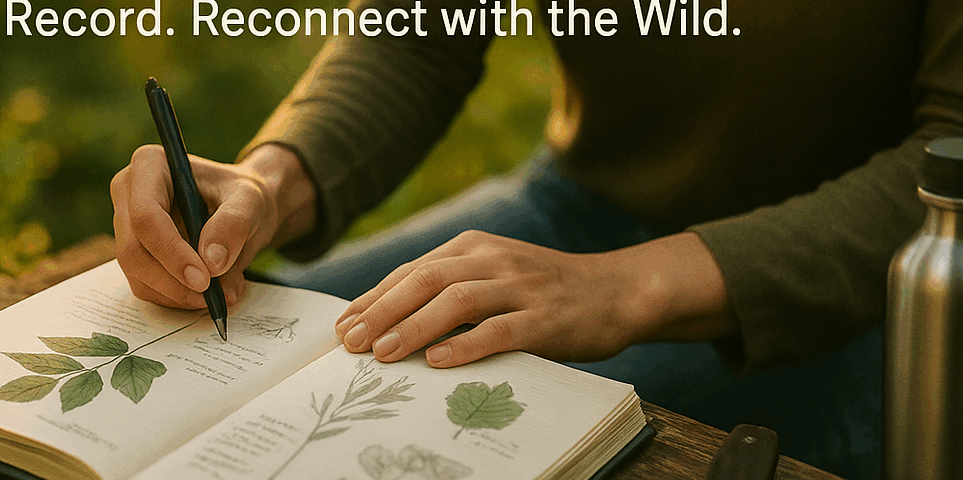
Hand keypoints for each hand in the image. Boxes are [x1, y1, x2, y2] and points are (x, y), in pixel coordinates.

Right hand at [110, 143, 315, 308]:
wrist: (242, 209)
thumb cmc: (243, 196)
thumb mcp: (251, 202)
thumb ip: (234, 224)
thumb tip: (211, 262)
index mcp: (150, 165)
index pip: (146, 216)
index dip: (171, 252)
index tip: (204, 280)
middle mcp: (128, 192)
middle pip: (133, 249)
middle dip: (171, 281)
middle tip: (211, 297)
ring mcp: (126, 225)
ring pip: (136, 273)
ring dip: (176, 294)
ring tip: (219, 293)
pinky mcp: (134, 252)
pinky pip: (144, 285)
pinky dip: (175, 297)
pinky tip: (205, 293)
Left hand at [334, 231, 737, 367]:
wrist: (619, 290)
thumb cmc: (546, 291)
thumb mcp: (495, 274)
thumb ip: (452, 286)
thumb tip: (390, 317)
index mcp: (475, 246)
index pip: (412, 270)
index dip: (374, 297)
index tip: (344, 324)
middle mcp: (494, 260)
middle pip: (425, 280)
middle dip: (381, 311)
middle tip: (351, 341)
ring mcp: (520, 286)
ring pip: (456, 302)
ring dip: (413, 327)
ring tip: (383, 353)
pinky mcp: (545, 317)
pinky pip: (499, 329)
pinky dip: (465, 345)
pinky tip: (438, 361)